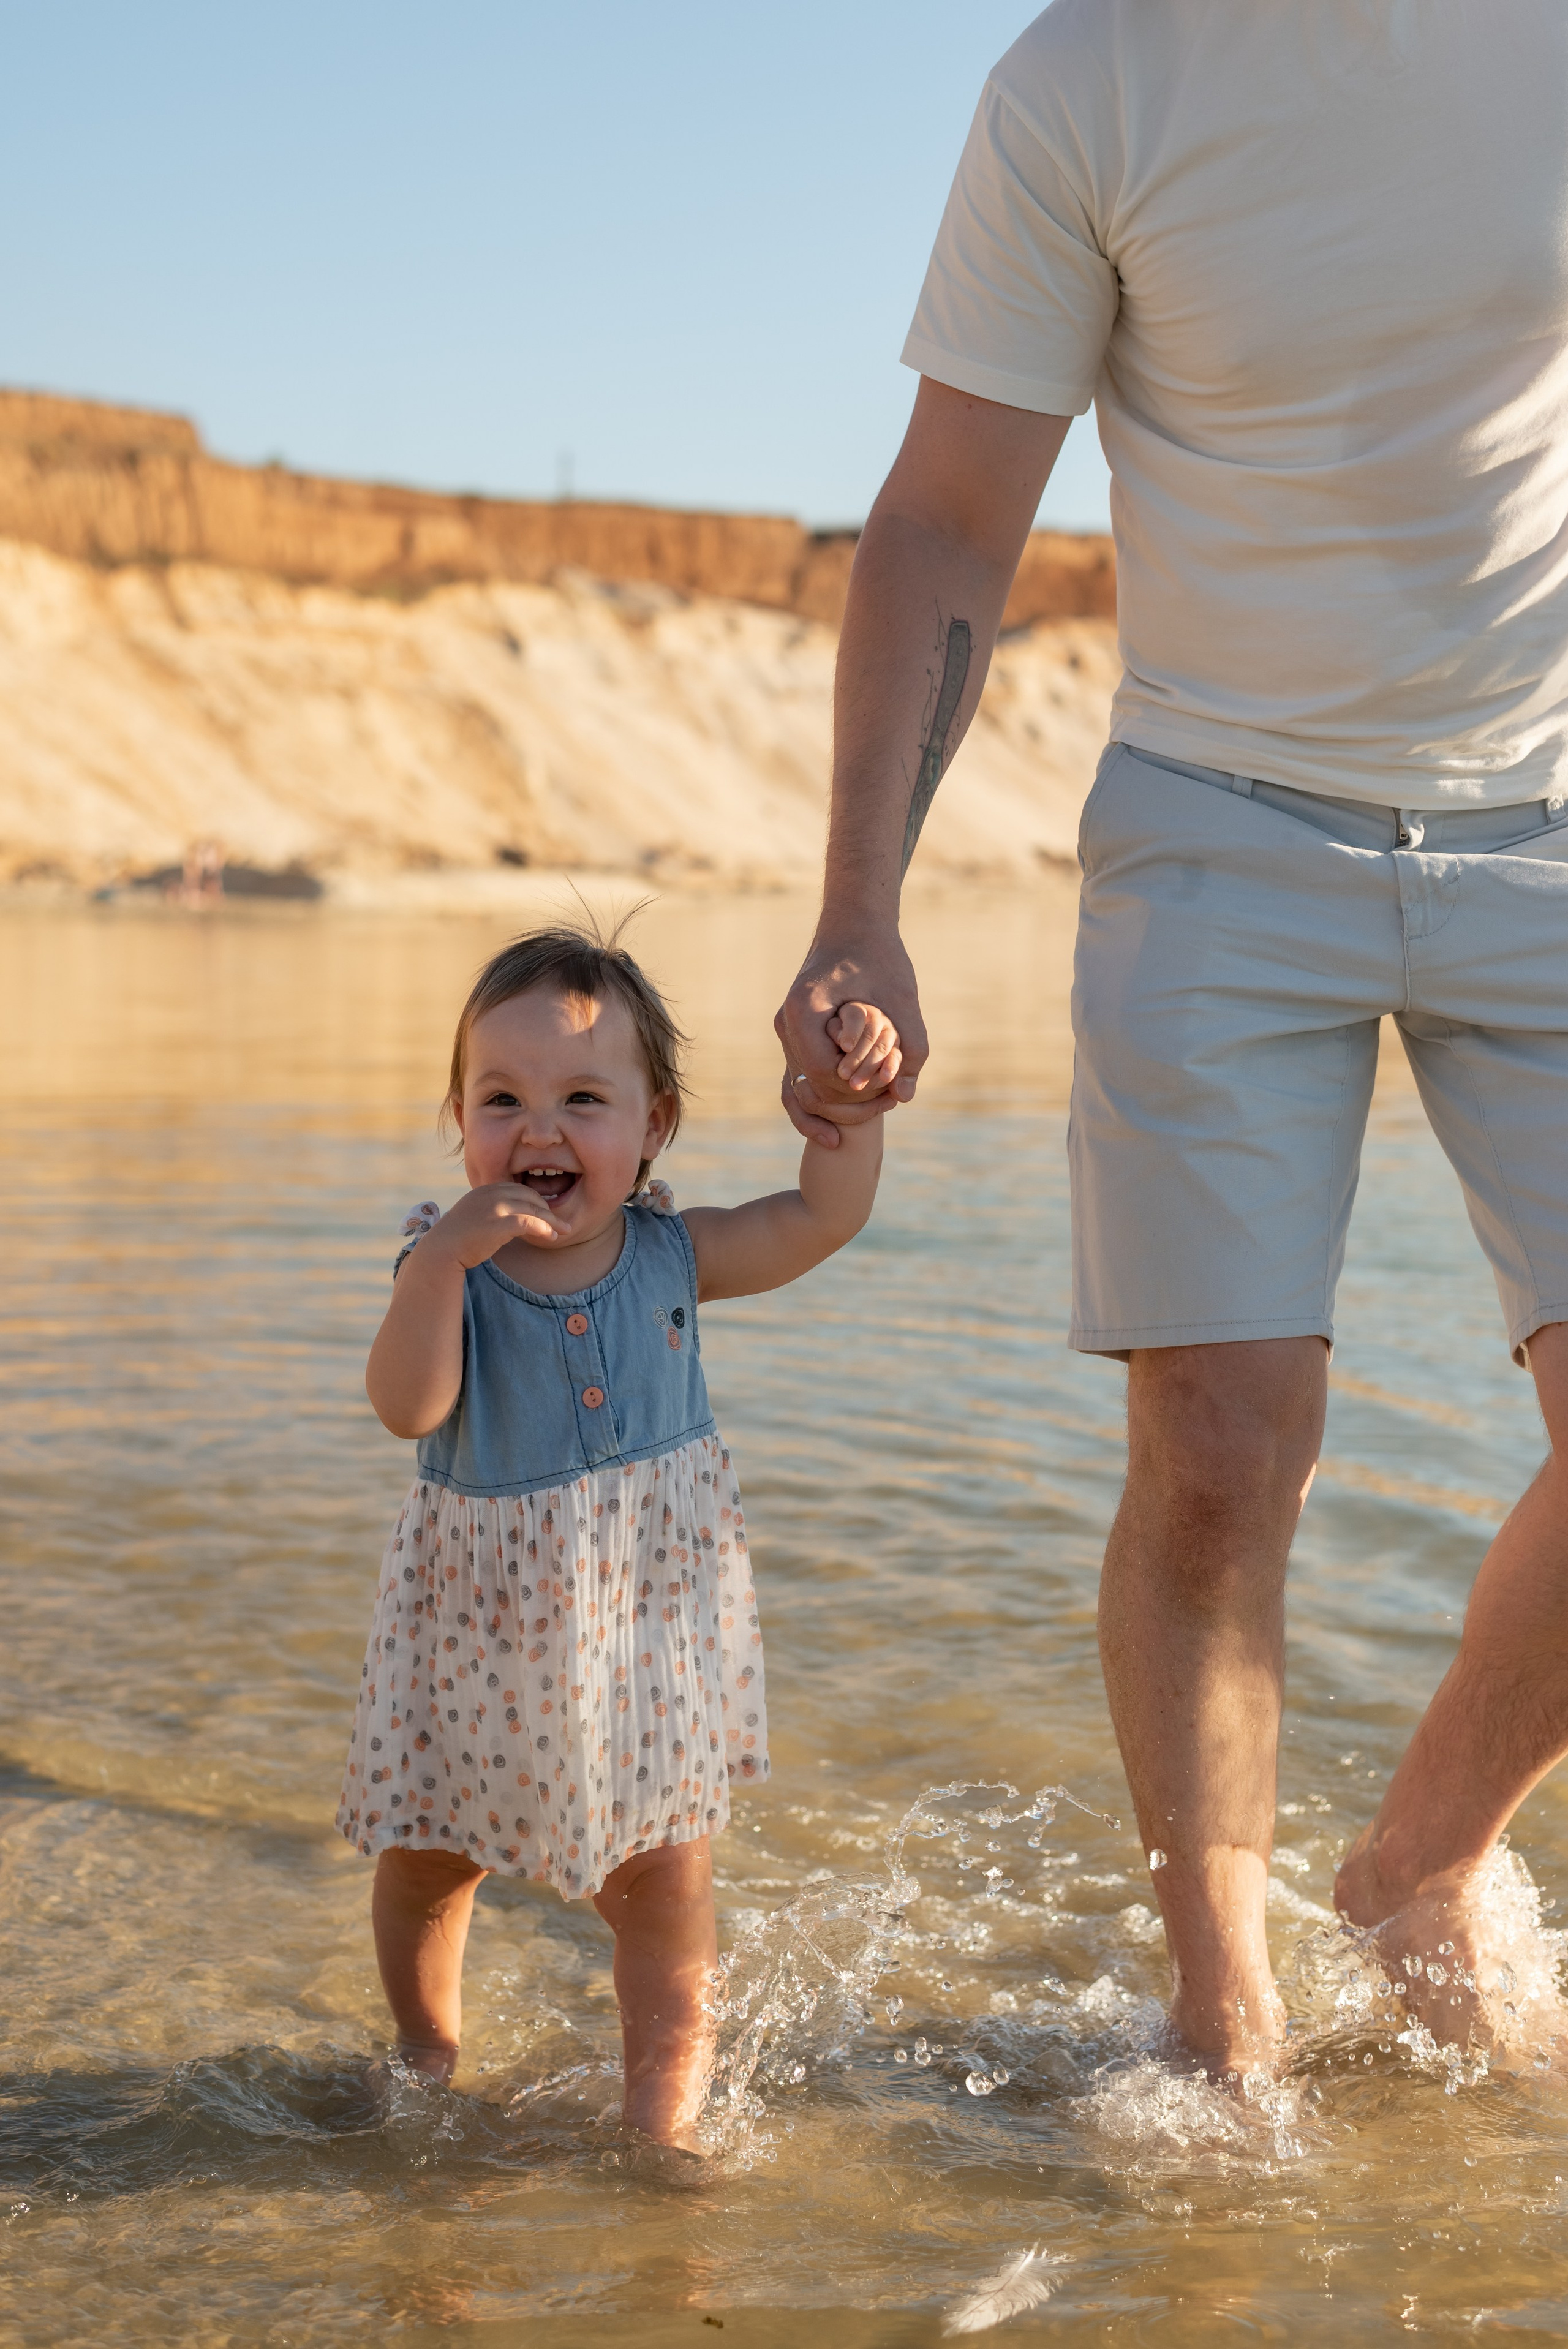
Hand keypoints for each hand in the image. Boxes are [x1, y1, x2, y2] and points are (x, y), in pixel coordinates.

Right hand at [423, 1182, 567, 1267]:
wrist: (442, 1250)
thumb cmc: (458, 1238)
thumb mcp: (474, 1214)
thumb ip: (491, 1210)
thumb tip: (509, 1219)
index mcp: (486, 1189)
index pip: (520, 1189)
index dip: (537, 1201)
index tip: (547, 1213)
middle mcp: (491, 1193)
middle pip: (530, 1196)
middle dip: (548, 1210)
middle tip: (562, 1223)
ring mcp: (495, 1206)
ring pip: (533, 1209)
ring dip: (551, 1221)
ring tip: (562, 1231)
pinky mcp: (499, 1222)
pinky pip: (529, 1222)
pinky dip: (544, 1228)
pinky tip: (551, 1236)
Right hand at [775, 926, 926, 1146]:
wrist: (855, 924)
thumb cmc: (880, 955)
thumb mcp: (903, 999)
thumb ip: (911, 1047)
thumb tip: (904, 1097)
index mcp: (805, 1010)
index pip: (827, 1074)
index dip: (859, 1089)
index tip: (888, 1088)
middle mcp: (787, 1023)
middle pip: (813, 1087)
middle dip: (851, 1103)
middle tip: (889, 1102)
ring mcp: (786, 1031)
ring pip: (802, 1090)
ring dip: (837, 1106)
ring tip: (876, 1112)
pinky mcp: (794, 1036)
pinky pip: (796, 1083)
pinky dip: (813, 1108)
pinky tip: (833, 1135)